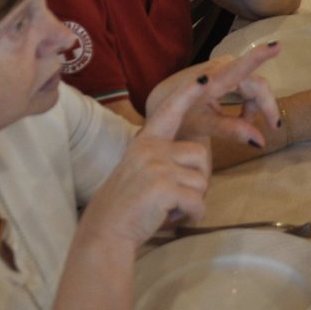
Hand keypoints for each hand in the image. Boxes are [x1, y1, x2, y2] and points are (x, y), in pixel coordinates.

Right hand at [76, 75, 217, 244]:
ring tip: (168, 209)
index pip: (169, 111)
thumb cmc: (127, 206)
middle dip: (197, 180)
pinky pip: (199, 203)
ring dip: (192, 201)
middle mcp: (151, 149)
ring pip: (202, 181)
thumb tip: (197, 162)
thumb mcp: (140, 171)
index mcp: (145, 142)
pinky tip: (172, 220)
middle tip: (174, 198)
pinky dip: (193, 216)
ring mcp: (157, 167)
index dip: (189, 92)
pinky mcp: (165, 187)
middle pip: (201, 156)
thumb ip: (163, 159)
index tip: (205, 76)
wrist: (104, 233)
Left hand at [145, 44, 283, 150]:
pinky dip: (248, 103)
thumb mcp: (204, 125)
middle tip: (272, 127)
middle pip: (256, 85)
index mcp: (213, 79)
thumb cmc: (180, 114)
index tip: (276, 46)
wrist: (164, 102)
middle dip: (264, 106)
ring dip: (255, 106)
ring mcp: (226, 67)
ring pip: (254, 86)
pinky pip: (248, 86)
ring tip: (245, 125)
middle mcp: (222, 67)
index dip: (259, 57)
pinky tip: (242, 117)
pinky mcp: (227, 71)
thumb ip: (232, 130)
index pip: (241, 68)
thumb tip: (261, 142)